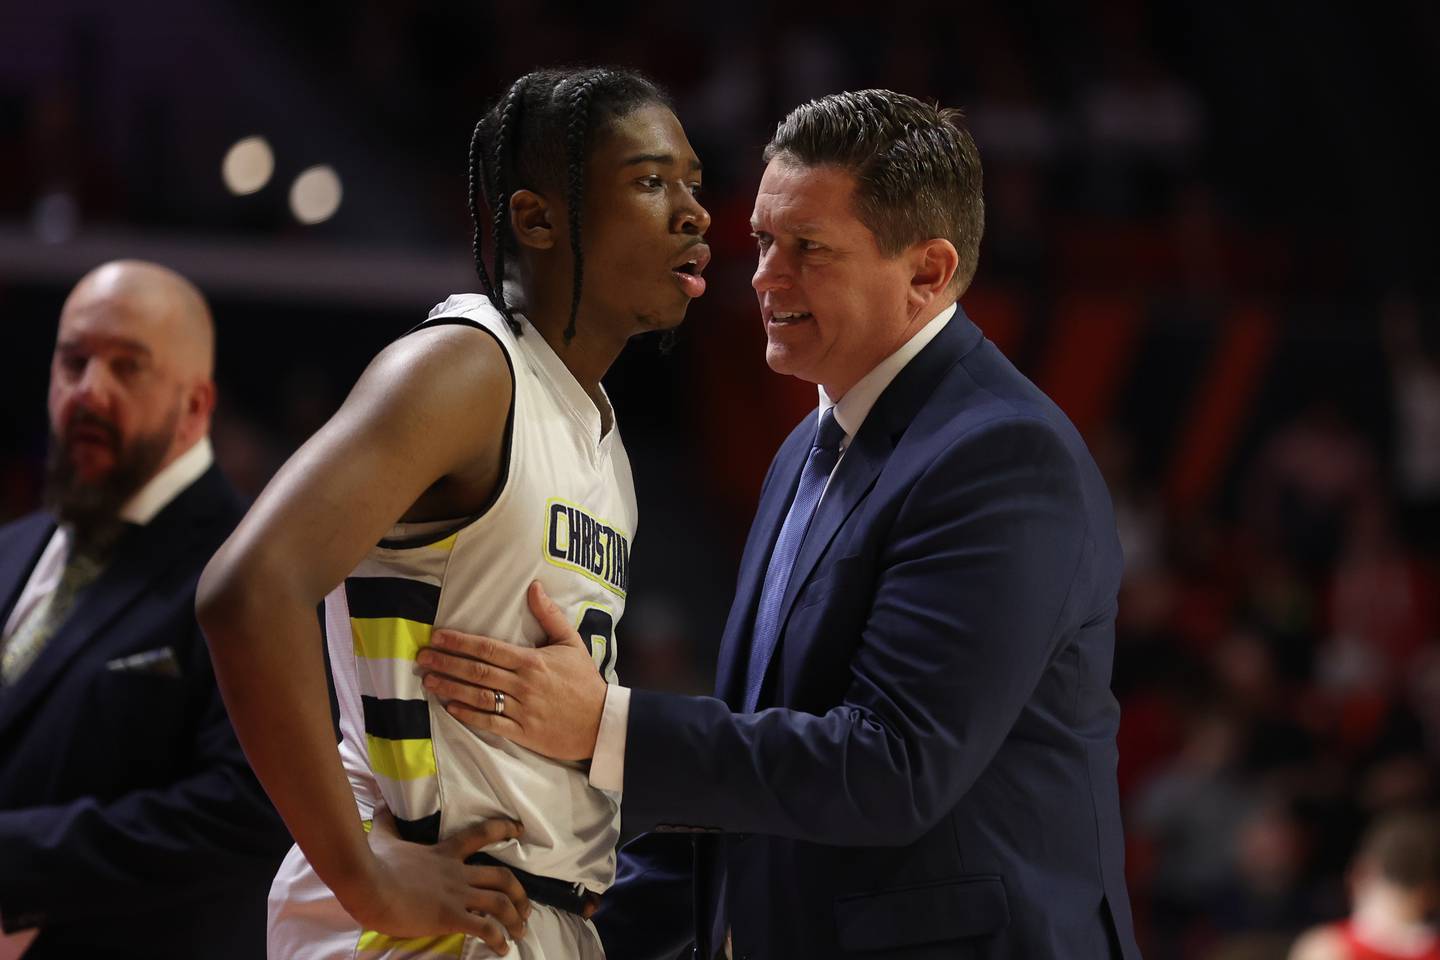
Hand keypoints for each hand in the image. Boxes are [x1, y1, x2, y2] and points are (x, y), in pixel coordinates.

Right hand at [347, 809, 530, 954]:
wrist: (368, 884)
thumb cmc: (375, 863)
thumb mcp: (384, 837)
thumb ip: (387, 821)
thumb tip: (379, 802)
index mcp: (444, 853)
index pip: (481, 834)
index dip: (503, 829)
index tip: (520, 829)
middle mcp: (457, 873)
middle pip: (501, 877)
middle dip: (520, 892)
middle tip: (526, 906)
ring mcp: (456, 895)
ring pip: (500, 903)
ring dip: (515, 918)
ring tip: (521, 931)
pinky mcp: (450, 917)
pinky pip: (484, 928)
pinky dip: (498, 938)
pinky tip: (502, 948)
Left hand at [418, 581, 607, 760]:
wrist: (601, 722)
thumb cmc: (585, 681)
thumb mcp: (572, 642)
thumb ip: (550, 615)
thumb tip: (535, 587)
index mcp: (532, 661)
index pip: (489, 649)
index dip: (460, 642)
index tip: (438, 637)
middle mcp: (523, 684)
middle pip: (477, 671)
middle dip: (447, 663)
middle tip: (422, 658)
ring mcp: (522, 709)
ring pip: (479, 696)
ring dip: (451, 688)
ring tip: (429, 681)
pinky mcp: (523, 732)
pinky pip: (491, 723)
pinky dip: (469, 716)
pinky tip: (451, 709)